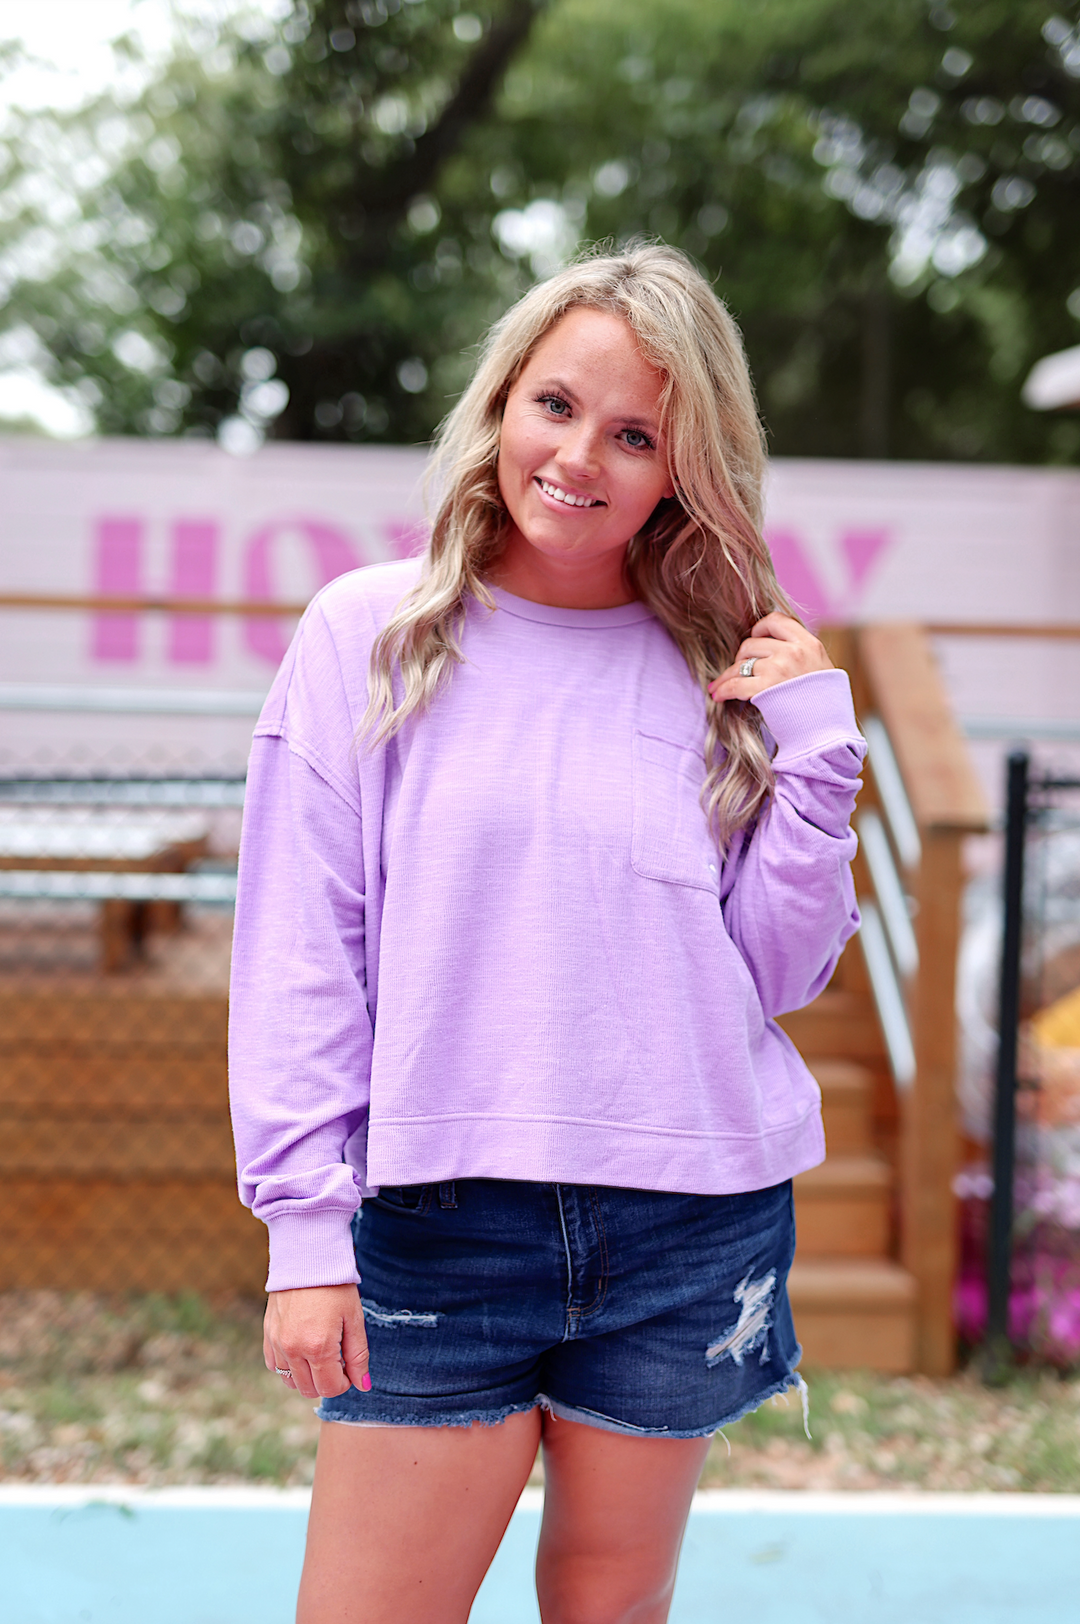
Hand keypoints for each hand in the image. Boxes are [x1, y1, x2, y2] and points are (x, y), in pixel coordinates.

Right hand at [264, 1284, 369, 1399]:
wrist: (307, 1257)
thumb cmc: (335, 1287)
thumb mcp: (354, 1318)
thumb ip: (359, 1355)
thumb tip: (364, 1385)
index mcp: (318, 1347)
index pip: (331, 1388)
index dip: (345, 1382)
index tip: (348, 1365)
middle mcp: (294, 1349)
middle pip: (310, 1389)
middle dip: (327, 1381)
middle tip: (336, 1358)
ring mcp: (277, 1343)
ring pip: (290, 1382)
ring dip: (307, 1376)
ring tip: (319, 1352)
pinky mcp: (267, 1334)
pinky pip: (274, 1366)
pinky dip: (288, 1366)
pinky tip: (301, 1348)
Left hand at [708, 613, 831, 704]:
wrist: (829, 730)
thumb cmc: (825, 704)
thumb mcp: (821, 668)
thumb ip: (801, 654)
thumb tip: (773, 646)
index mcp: (809, 643)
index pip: (775, 620)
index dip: (760, 629)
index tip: (756, 640)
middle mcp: (793, 652)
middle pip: (751, 643)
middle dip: (741, 658)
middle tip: (739, 671)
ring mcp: (779, 669)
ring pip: (740, 663)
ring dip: (727, 675)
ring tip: (719, 685)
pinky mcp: (766, 689)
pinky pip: (735, 684)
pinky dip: (723, 689)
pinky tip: (718, 695)